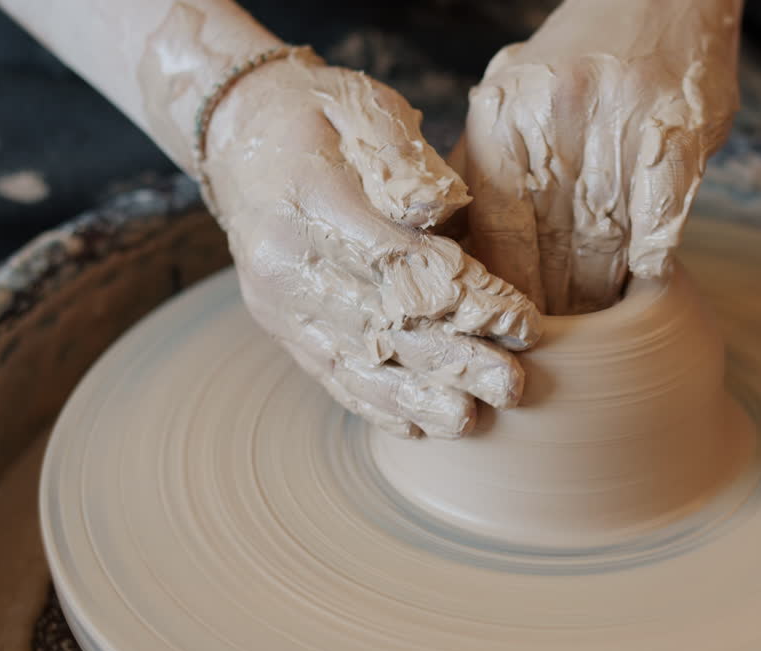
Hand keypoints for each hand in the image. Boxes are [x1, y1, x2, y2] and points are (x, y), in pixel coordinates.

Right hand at [203, 51, 541, 437]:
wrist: (238, 133)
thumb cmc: (322, 116)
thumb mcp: (365, 110)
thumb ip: (405, 160)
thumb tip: (445, 210)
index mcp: (312, 200)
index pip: (401, 263)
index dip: (467, 297)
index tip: (522, 320)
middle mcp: (286, 262)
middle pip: (382, 323)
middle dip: (455, 360)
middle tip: (512, 386)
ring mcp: (278, 302)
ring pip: (354, 362)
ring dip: (417, 398)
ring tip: (469, 422)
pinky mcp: (280, 325)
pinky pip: (329, 374)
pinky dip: (374, 404)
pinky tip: (416, 429)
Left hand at [458, 0, 741, 313]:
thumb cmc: (574, 57)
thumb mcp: (509, 97)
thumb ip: (480, 165)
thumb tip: (445, 244)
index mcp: (501, 119)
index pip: (495, 236)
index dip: (503, 300)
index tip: (504, 340)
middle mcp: (554, 120)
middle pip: (549, 249)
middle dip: (552, 310)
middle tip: (550, 354)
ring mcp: (618, 121)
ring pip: (606, 242)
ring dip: (602, 299)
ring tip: (599, 340)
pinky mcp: (677, 126)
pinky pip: (663, 216)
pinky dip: (653, 258)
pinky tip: (647, 286)